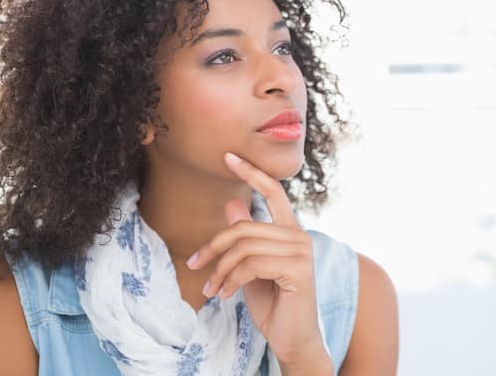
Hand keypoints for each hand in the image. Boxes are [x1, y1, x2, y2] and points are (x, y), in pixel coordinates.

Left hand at [184, 152, 327, 364]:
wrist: (292, 339)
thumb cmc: (273, 303)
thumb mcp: (251, 266)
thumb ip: (245, 236)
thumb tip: (232, 202)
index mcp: (290, 230)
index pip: (274, 191)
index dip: (251, 172)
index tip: (228, 156)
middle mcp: (300, 236)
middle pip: (244, 226)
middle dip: (213, 246)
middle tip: (194, 265)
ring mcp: (301, 252)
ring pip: (244, 247)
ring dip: (219, 270)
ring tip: (211, 289)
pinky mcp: (298, 270)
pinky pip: (251, 265)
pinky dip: (230, 281)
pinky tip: (224, 295)